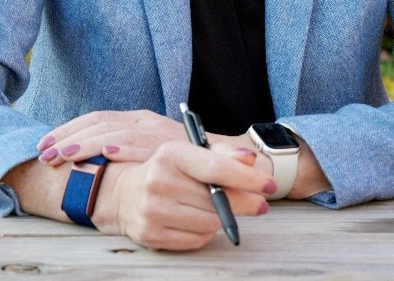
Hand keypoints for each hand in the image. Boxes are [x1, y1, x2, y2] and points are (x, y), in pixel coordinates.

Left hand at [36, 109, 187, 165]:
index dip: (68, 130)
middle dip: (67, 137)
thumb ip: (126, 150)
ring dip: (86, 144)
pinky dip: (124, 147)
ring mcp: (157, 133)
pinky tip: (105, 153)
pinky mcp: (171, 146)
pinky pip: (143, 144)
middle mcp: (144, 121)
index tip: (44, 144)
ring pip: (114, 133)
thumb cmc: (185, 160)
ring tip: (62, 156)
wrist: (231, 160)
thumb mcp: (151, 150)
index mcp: (136, 120)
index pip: (96, 119)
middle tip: (43, 153)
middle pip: (98, 123)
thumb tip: (89, 160)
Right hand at [94, 142, 274, 250]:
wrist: (124, 193)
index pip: (216, 168)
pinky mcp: (151, 234)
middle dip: (244, 202)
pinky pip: (196, 240)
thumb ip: (223, 154)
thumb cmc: (167, 170)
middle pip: (217, 200)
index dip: (248, 178)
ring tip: (218, 209)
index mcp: (170, 154)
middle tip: (258, 204)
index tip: (270, 185)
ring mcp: (152, 210)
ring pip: (209, 223)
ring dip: (222, 218)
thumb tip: (250, 160)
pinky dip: (205, 232)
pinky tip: (199, 221)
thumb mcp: (190, 153)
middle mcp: (158, 181)